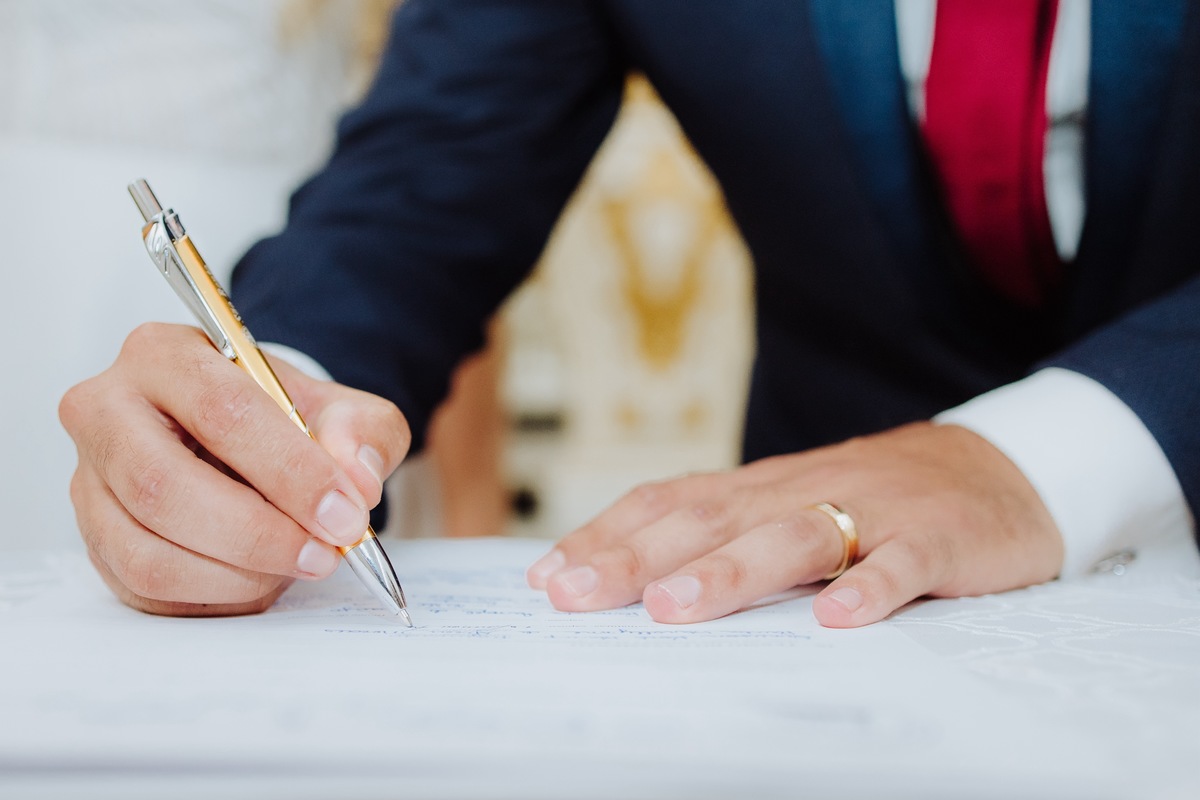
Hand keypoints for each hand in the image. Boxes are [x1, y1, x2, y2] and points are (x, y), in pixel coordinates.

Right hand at [59, 323, 410, 615]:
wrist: (248, 441)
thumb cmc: (283, 419)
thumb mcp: (340, 409)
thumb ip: (362, 432)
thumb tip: (356, 480)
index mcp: (164, 354)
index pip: (222, 410)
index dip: (289, 471)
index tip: (344, 513)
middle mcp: (106, 411)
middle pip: (164, 486)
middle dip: (257, 534)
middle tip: (323, 553)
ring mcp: (90, 482)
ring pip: (147, 552)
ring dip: (237, 575)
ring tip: (296, 565)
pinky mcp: (95, 541)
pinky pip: (145, 590)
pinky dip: (215, 598)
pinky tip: (262, 580)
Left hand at [526, 422, 1062, 626]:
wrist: (997, 467)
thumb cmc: (873, 499)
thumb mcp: (792, 505)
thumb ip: (726, 533)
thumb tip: (635, 575)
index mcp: (760, 488)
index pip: (668, 503)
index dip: (607, 537)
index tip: (549, 577)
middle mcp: (801, 490)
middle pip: (710, 521)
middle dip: (637, 558)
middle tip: (578, 595)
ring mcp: (870, 510)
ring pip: (792, 537)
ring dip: (730, 572)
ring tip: (676, 608)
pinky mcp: (937, 538)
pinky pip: (902, 563)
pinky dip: (871, 589)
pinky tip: (838, 621)